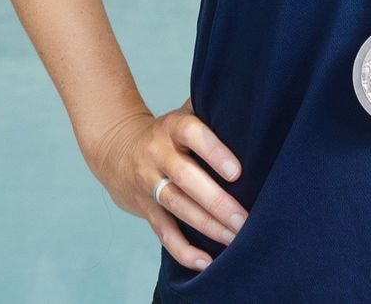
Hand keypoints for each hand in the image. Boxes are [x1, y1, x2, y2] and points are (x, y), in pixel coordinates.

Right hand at [87, 96, 247, 273]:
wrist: (116, 148)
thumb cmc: (168, 132)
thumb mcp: (184, 113)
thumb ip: (213, 111)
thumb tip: (254, 109)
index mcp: (172, 127)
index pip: (192, 134)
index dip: (214, 152)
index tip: (237, 172)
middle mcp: (158, 154)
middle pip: (186, 178)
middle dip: (217, 201)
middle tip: (245, 218)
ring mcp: (149, 183)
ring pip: (177, 206)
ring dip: (207, 226)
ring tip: (235, 238)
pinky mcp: (145, 208)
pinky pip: (163, 232)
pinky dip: (183, 250)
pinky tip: (205, 262)